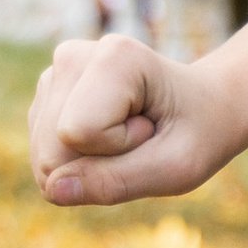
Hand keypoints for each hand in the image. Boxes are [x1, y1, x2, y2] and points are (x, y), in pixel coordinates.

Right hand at [30, 35, 232, 206]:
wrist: (202, 108)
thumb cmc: (198, 134)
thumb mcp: (176, 168)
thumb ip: (116, 182)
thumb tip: (53, 191)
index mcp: (114, 56)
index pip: (79, 133)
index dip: (121, 149)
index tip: (152, 128)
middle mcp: (72, 56)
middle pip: (53, 151)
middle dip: (101, 161)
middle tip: (143, 136)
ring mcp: (53, 75)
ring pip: (45, 157)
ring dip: (91, 161)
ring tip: (128, 134)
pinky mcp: (45, 97)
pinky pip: (45, 157)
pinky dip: (79, 159)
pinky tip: (108, 134)